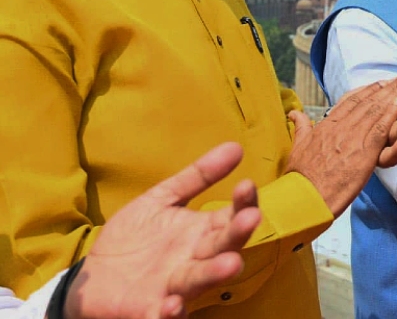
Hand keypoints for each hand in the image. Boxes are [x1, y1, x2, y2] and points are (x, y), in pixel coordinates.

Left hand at [65, 142, 260, 318]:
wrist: (93, 274)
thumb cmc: (135, 237)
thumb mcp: (163, 199)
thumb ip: (198, 176)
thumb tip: (236, 146)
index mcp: (202, 232)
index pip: (232, 216)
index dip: (243, 203)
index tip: (246, 185)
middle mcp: (195, 258)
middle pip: (223, 246)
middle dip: (238, 234)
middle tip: (251, 219)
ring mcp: (174, 285)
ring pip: (200, 280)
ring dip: (215, 273)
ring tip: (231, 264)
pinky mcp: (148, 309)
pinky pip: (163, 314)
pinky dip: (170, 313)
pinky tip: (172, 305)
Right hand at [285, 68, 396, 216]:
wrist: (305, 196)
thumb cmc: (300, 176)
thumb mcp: (297, 146)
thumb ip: (301, 128)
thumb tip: (294, 113)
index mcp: (326, 126)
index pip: (349, 103)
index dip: (365, 93)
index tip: (376, 85)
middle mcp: (340, 128)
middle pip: (365, 104)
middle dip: (381, 92)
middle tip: (395, 82)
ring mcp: (353, 139)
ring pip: (374, 113)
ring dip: (389, 101)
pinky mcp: (364, 153)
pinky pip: (381, 131)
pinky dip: (391, 119)